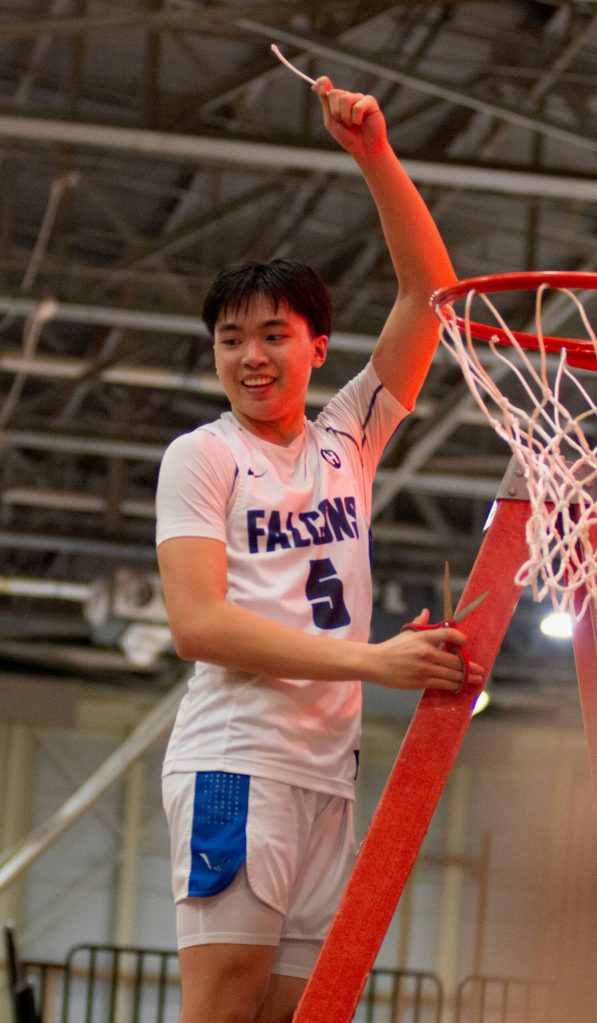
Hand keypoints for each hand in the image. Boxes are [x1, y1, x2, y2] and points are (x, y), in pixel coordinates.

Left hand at [312, 76, 387, 159]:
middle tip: (343, 123)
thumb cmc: (349, 138)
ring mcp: (360, 98)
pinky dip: (356, 119)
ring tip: (352, 125)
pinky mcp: (370, 102)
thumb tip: (316, 85)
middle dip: (336, 112)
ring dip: (346, 117)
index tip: (317, 88)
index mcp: (337, 102)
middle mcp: (349, 97)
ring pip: (346, 99)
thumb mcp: (331, 122)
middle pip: (335, 93)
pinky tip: (361, 123)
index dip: (321, 83)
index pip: (326, 85)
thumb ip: (325, 104)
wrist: (364, 150)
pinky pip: (358, 106)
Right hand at [369, 609, 484, 691]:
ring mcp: (424, 668)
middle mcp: (426, 652)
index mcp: (423, 637)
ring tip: (476, 679)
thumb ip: (419, 622)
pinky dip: (454, 686)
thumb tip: (426, 611)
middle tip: (481, 670)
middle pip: (456, 660)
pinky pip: (443, 684)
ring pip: (453, 675)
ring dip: (467, 678)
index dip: (461, 638)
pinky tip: (460, 686)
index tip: (466, 642)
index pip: (449, 634)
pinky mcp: (421, 682)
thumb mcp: (407, 633)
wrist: (375, 663)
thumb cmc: (392, 647)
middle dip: (471, 666)